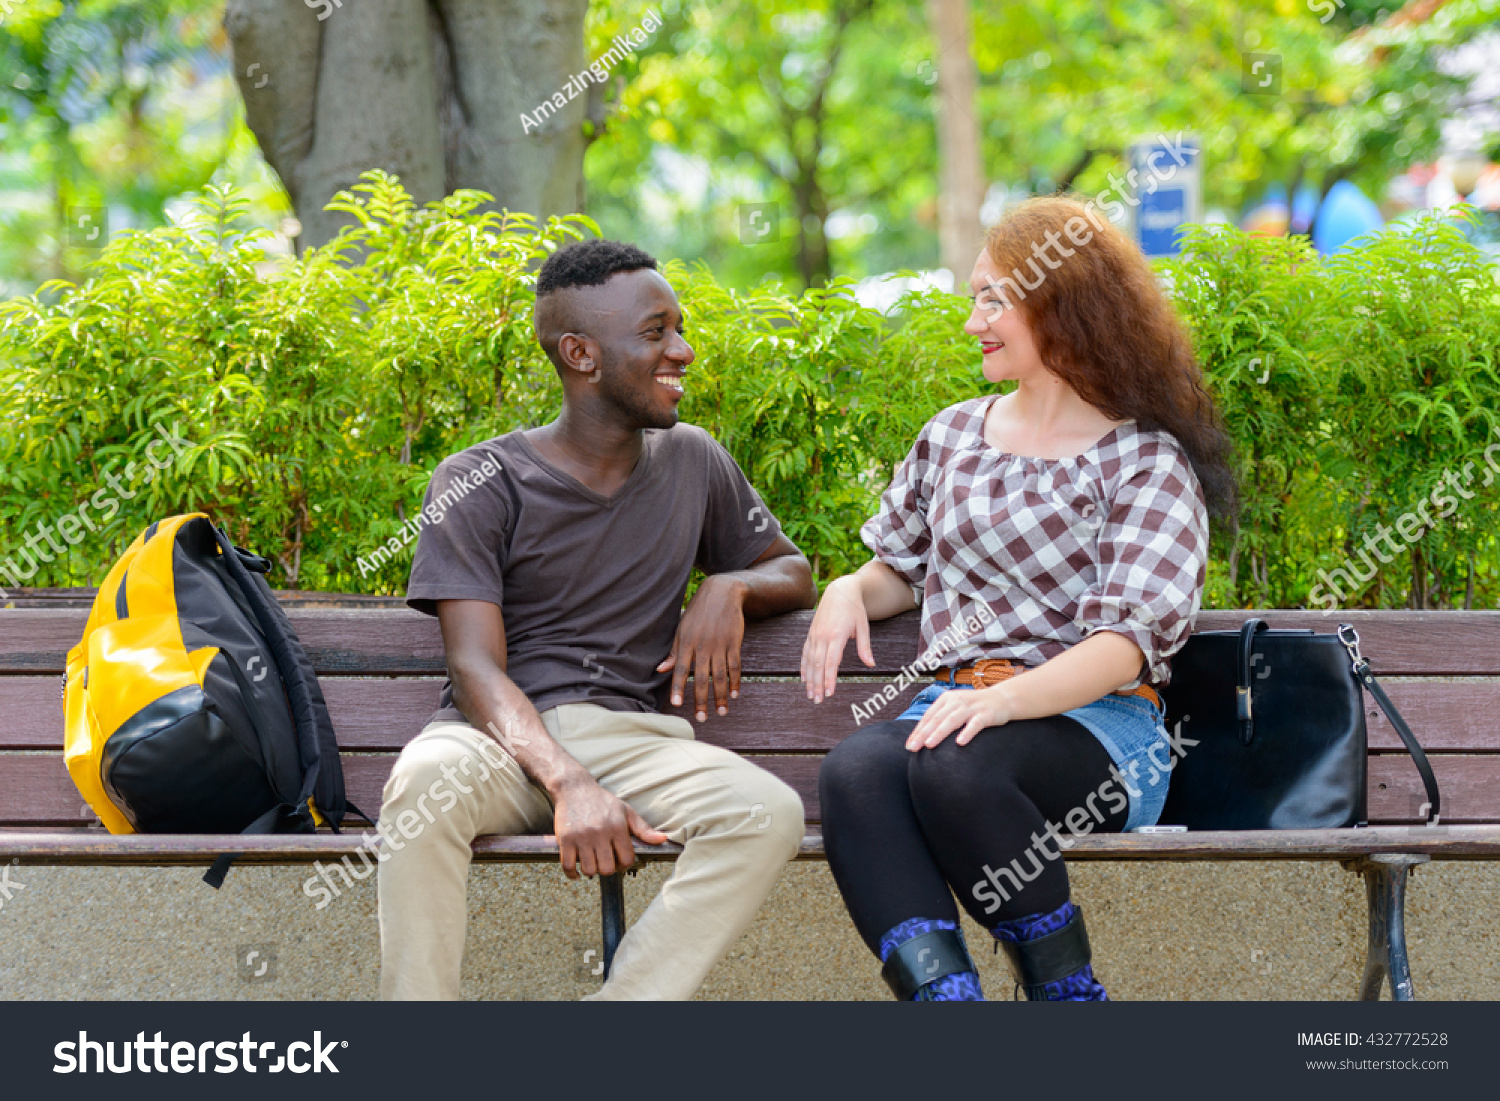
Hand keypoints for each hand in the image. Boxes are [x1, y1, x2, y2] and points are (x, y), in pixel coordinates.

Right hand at [551, 775, 668, 879]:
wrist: (574, 788)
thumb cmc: (602, 801)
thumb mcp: (626, 811)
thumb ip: (643, 829)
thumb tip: (663, 839)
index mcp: (617, 827)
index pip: (627, 859)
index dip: (625, 864)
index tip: (619, 860)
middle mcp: (600, 833)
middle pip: (607, 868)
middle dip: (608, 869)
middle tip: (605, 862)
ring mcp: (581, 837)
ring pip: (589, 869)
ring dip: (591, 870)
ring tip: (592, 862)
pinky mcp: (565, 839)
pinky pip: (567, 865)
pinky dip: (572, 873)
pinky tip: (576, 871)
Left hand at [657, 574, 747, 720]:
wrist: (722, 593)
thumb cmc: (698, 613)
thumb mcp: (682, 629)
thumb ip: (674, 652)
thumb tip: (660, 670)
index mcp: (686, 642)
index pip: (681, 669)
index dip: (679, 687)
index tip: (677, 704)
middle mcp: (703, 646)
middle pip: (702, 678)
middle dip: (702, 700)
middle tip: (702, 718)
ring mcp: (720, 645)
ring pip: (720, 676)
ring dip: (720, 696)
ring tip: (721, 712)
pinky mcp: (734, 643)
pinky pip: (735, 666)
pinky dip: (735, 681)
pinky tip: (734, 694)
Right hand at [800, 576, 873, 702]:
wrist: (840, 591)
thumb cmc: (854, 609)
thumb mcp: (863, 626)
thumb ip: (865, 647)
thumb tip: (871, 664)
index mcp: (836, 635)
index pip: (831, 662)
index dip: (830, 679)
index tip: (830, 693)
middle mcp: (822, 636)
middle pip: (818, 665)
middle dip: (818, 684)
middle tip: (818, 701)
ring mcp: (814, 635)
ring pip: (809, 661)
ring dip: (809, 679)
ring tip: (810, 695)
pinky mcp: (810, 634)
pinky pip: (805, 653)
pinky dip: (804, 667)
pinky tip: (804, 679)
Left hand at [906, 683, 1016, 750]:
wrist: (1001, 699)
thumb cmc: (973, 707)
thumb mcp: (954, 708)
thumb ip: (940, 718)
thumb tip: (922, 737)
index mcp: (946, 699)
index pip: (928, 716)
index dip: (918, 731)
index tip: (909, 745)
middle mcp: (956, 701)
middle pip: (937, 719)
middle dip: (923, 734)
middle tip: (913, 748)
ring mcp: (971, 707)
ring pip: (952, 720)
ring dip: (939, 732)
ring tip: (929, 745)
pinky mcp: (985, 714)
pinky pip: (975, 724)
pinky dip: (967, 733)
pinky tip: (960, 743)